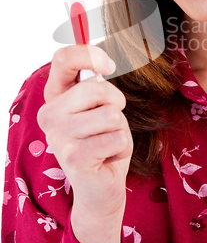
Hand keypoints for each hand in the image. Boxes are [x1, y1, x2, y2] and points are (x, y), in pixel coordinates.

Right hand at [37, 44, 132, 219]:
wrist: (100, 188)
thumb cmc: (103, 142)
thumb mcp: (100, 107)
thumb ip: (97, 85)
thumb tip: (103, 63)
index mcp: (55, 96)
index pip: (63, 58)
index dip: (90, 54)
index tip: (110, 65)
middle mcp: (49, 114)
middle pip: (97, 88)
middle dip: (116, 104)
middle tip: (110, 123)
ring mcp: (58, 136)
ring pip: (111, 115)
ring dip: (120, 129)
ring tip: (108, 143)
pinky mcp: (74, 157)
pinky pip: (117, 138)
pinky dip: (122, 147)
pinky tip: (108, 158)